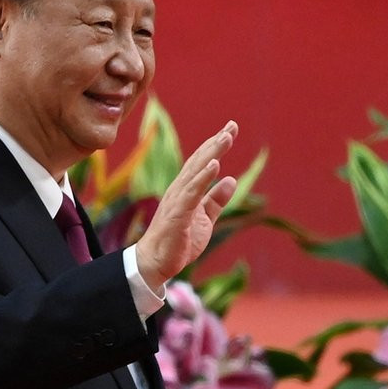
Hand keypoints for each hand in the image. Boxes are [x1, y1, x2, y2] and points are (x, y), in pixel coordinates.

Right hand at [134, 120, 238, 288]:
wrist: (156, 262)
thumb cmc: (177, 241)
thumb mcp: (204, 219)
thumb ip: (216, 200)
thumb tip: (231, 180)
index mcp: (185, 190)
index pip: (202, 163)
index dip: (215, 145)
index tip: (230, 129)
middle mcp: (180, 190)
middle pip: (199, 161)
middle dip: (216, 143)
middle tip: (232, 126)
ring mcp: (177, 201)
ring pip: (196, 172)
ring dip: (211, 154)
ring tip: (225, 138)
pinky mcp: (177, 214)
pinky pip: (192, 193)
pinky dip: (203, 178)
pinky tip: (215, 165)